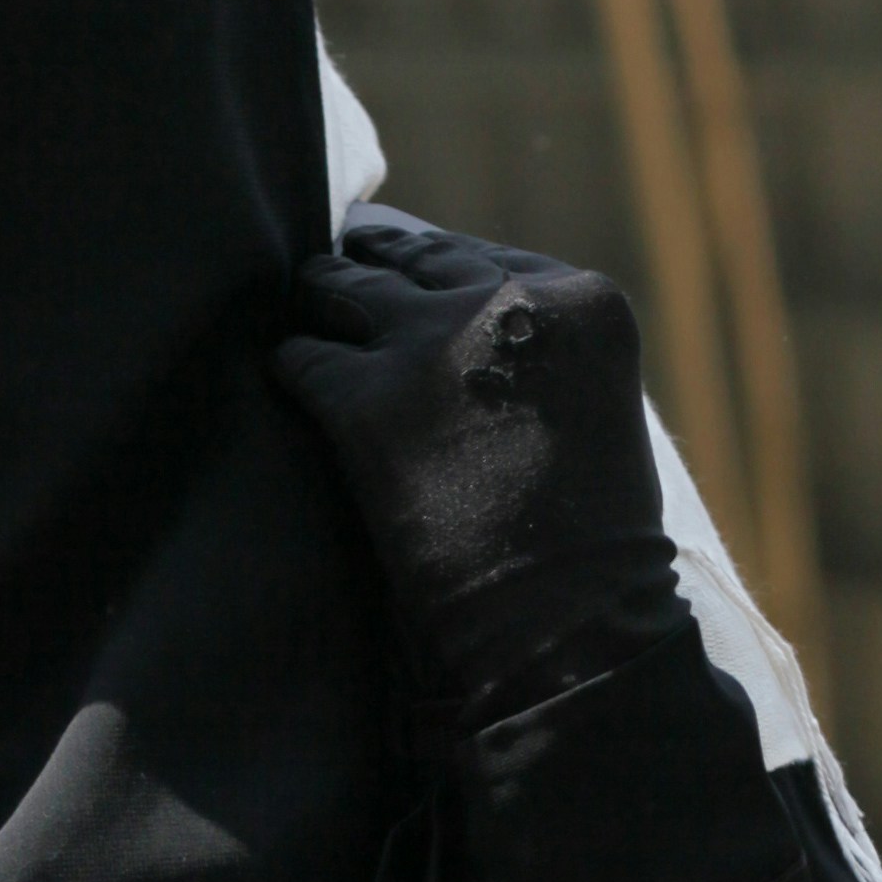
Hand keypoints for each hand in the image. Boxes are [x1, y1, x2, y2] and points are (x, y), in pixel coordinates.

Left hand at [273, 211, 675, 719]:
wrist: (562, 625)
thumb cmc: (588, 546)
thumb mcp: (592, 409)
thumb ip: (536, 352)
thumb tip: (449, 319)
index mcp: (580, 302)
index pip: (478, 256)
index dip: (429, 272)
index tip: (395, 277)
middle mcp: (508, 303)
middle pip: (405, 256)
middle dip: (367, 274)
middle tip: (329, 290)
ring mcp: (430, 344)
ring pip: (337, 285)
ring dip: (318, 309)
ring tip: (304, 331)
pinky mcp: (362, 398)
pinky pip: (298, 356)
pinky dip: (289, 372)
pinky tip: (292, 393)